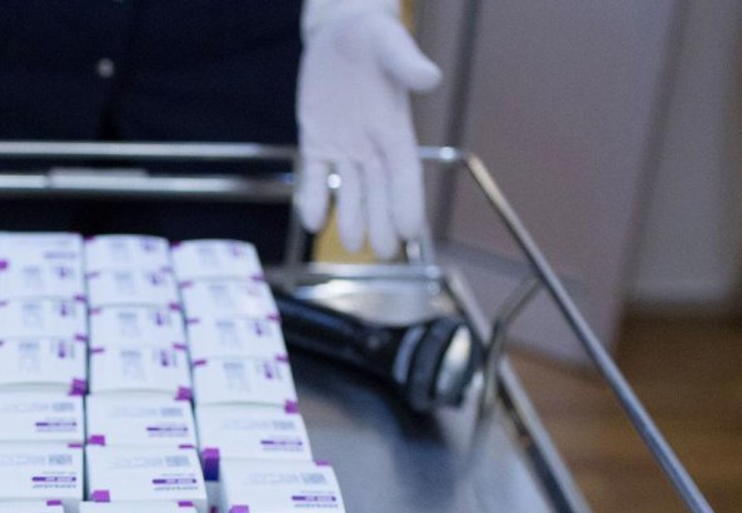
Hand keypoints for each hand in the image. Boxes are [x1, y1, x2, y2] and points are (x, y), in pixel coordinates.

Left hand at [296, 5, 441, 258]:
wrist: (339, 31)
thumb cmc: (373, 37)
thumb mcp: (390, 43)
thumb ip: (406, 64)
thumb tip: (428, 78)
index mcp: (393, 126)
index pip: (403, 171)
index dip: (406, 200)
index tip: (409, 229)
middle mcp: (370, 143)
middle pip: (378, 190)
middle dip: (380, 220)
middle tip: (382, 252)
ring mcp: (342, 145)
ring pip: (350, 190)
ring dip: (351, 217)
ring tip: (353, 246)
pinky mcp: (316, 140)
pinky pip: (315, 175)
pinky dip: (314, 197)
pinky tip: (312, 220)